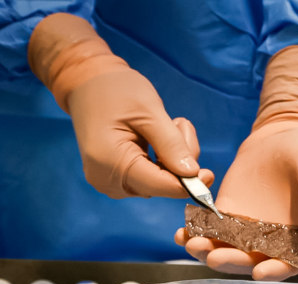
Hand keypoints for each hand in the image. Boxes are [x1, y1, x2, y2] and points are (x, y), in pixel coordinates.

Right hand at [28, 13, 212, 198]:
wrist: (87, 83)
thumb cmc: (116, 90)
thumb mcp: (149, 112)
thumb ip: (171, 145)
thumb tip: (193, 175)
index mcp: (111, 164)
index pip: (161, 186)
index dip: (189, 183)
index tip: (210, 174)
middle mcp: (108, 181)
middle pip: (161, 186)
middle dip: (179, 162)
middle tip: (180, 125)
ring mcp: (110, 183)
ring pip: (159, 183)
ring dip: (172, 159)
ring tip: (168, 125)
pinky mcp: (116, 179)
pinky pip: (150, 178)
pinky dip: (162, 161)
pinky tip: (159, 137)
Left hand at [177, 45, 297, 280]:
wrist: (282, 139)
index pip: (291, 262)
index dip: (277, 270)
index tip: (260, 273)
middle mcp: (274, 241)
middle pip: (253, 261)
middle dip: (233, 262)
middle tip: (214, 256)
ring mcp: (249, 232)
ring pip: (228, 251)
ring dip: (209, 252)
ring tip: (191, 244)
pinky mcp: (229, 217)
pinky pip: (211, 232)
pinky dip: (196, 234)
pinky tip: (182, 233)